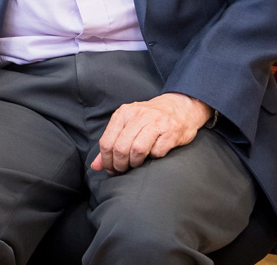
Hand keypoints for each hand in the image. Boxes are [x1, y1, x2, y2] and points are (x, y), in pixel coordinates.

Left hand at [92, 92, 211, 173]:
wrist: (181, 106)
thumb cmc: (151, 119)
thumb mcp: (128, 125)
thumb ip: (111, 144)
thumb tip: (95, 166)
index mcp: (124, 113)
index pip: (106, 142)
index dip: (106, 161)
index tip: (111, 169)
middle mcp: (138, 115)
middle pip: (120, 148)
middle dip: (120, 165)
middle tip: (124, 170)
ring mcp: (155, 122)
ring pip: (137, 150)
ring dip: (135, 163)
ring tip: (137, 164)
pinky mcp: (171, 131)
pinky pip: (157, 152)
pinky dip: (154, 158)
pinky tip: (154, 154)